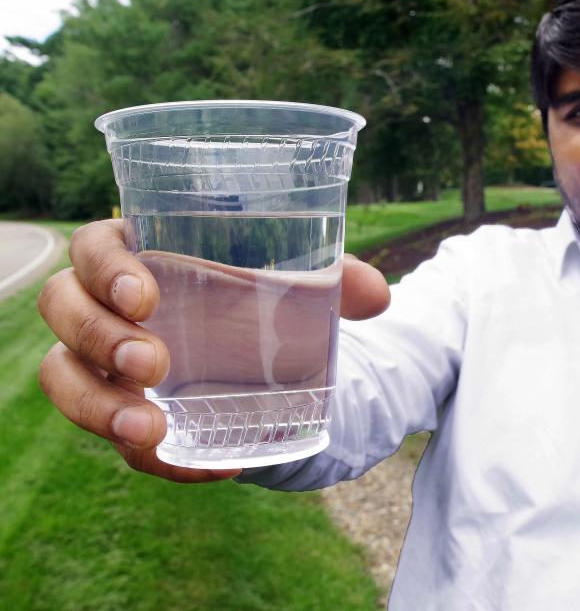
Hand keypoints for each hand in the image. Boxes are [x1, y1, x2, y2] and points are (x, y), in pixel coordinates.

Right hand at [37, 219, 389, 482]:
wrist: (260, 359)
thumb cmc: (259, 298)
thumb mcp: (298, 284)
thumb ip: (338, 281)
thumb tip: (376, 294)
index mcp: (141, 253)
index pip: (93, 247)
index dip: (104, 267)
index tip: (145, 296)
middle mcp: (108, 306)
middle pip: (63, 309)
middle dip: (97, 336)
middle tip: (153, 363)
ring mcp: (105, 364)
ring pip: (64, 378)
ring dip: (98, 405)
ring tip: (149, 429)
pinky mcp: (124, 415)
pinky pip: (117, 442)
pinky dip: (158, 461)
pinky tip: (212, 470)